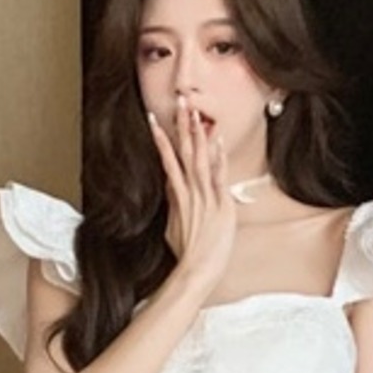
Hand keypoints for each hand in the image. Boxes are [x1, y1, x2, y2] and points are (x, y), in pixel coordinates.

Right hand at [147, 96, 235, 285]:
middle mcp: (188, 193)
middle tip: (179, 101)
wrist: (196, 271)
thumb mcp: (174, 230)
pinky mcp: (218, 205)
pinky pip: (217, 175)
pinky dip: (216, 156)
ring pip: (197, 157)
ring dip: (196, 133)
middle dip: (180, 125)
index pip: (167, 160)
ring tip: (192, 110)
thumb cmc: (187, 257)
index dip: (162, 139)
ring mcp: (203, 197)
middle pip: (182, 151)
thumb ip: (175, 210)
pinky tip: (216, 139)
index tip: (155, 120)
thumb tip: (173, 199)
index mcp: (177, 197)